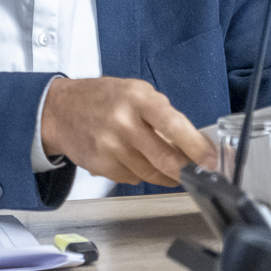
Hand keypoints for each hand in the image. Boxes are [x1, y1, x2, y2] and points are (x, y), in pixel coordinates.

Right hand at [40, 77, 215, 185]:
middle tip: (198, 173)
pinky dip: (141, 174)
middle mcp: (123, 123)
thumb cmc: (102, 99)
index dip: (195, 146)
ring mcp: (111, 147)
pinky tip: (137, 160)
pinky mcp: (101, 166)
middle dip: (186, 170)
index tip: (210, 160)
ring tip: (170, 167)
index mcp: (138, 99)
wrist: (60, 110)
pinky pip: (133, 178)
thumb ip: (162, 114)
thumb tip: (192, 142)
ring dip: (166, 175)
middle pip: (164, 158)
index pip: (173, 125)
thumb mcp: (135, 92)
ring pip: (151, 174)